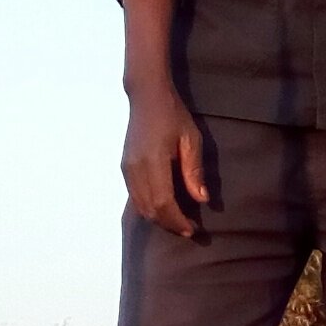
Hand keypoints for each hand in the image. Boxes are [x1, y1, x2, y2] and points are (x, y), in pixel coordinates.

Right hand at [122, 85, 207, 234]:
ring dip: (158, 219)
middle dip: (169, 224)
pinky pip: (135, 197)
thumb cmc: (173, 115)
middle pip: (150, 210)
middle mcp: (136, 169)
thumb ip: (194, 170)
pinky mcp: (124, 168)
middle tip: (188, 229)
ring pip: (140, 206)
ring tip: (178, 221)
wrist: (146, 96)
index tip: (192, 229)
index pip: (163, 202)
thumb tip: (201, 199)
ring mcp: (127, 169)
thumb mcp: (191, 139)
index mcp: (153, 161)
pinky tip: (163, 207)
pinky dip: (149, 208)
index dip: (177, 220)